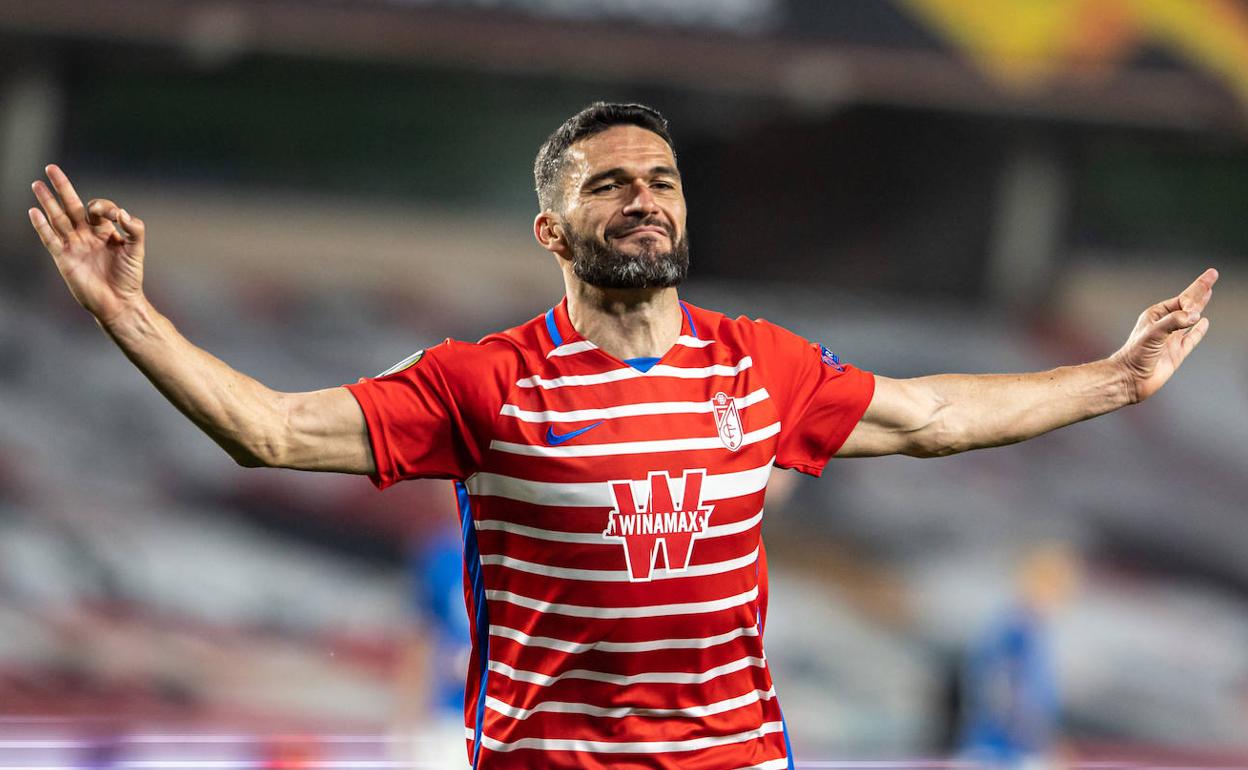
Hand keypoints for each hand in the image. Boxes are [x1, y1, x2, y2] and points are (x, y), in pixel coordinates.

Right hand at [29, 164, 146, 327]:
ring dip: (47, 201)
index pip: (97, 208)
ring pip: (57, 218)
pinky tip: (34, 211)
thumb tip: (123, 213)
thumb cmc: (129, 277)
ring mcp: (73, 245)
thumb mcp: (136, 250)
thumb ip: (134, 230)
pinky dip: (42, 226)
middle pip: (72, 206)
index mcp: (105, 231)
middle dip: (62, 187)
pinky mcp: (63, 258)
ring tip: (38, 184)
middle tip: (51, 168)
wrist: (118, 301)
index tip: (116, 215)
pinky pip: (50, 238)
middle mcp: (87, 235)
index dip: (104, 206)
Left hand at [1112, 268, 1216, 402]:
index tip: (1200, 298)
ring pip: (1191, 318)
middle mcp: (1165, 325)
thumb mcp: (1153, 333)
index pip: (1180, 299)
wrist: (1131, 379)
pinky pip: (1192, 338)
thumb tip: (1196, 315)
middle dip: (1200, 289)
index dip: (1194, 293)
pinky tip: (1204, 322)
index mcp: (1156, 315)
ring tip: (1208, 292)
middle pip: (1187, 303)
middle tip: (1212, 274)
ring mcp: (1172, 338)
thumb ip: (1174, 322)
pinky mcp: (1178, 352)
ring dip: (1200, 306)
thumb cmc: (1135, 354)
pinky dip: (1200, 330)